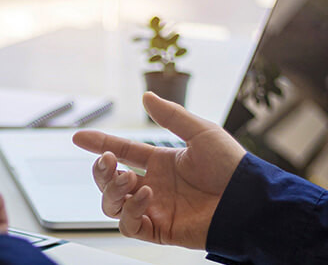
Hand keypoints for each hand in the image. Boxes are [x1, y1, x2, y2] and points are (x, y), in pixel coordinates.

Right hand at [73, 92, 245, 248]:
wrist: (248, 199)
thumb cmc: (232, 167)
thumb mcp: (201, 132)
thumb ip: (171, 116)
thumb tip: (146, 96)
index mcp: (161, 162)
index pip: (122, 152)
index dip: (100, 144)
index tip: (79, 137)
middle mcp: (154, 186)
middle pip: (110, 182)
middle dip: (101, 172)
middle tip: (108, 162)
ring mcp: (155, 209)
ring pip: (112, 205)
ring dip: (113, 191)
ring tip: (129, 180)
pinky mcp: (161, 230)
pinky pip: (130, 225)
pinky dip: (130, 211)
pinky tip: (145, 195)